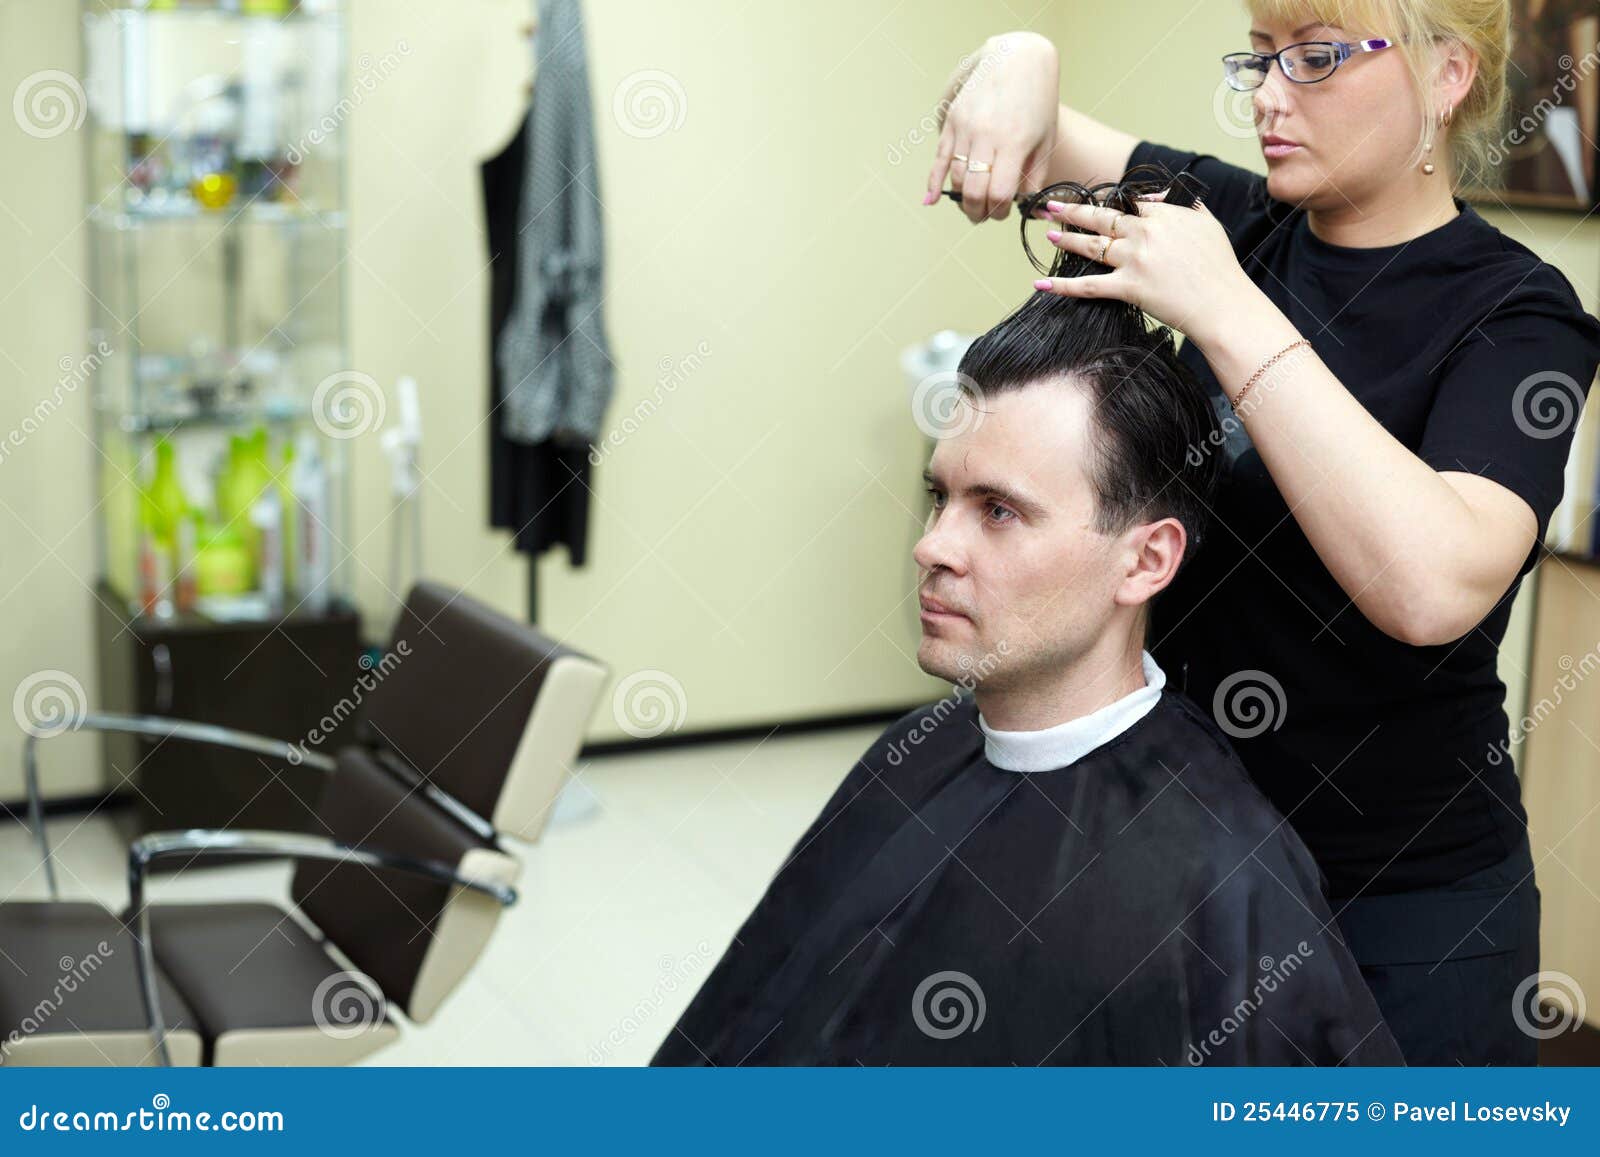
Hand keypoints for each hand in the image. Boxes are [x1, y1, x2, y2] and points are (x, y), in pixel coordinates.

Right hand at [924, 32, 1058, 222]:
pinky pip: (939, 159)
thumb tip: (1020, 204)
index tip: (1004, 211)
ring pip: (957, 178)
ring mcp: (966, 127)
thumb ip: (1034, 175)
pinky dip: (933, 183)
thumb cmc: (1037, 101)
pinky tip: (931, 200)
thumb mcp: (1046, 139)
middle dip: (978, 212)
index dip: (1000, 211)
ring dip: (963, 199)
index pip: (999, 194)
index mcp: (1014, 142)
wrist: (1017, 58)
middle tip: (984, 216)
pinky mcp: (952, 120)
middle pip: (974, 191)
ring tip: (972, 204)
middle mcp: (987, 135)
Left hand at [1031, 191, 1258, 344]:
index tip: (1093, 201)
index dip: (1107, 201)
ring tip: (1049, 234)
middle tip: (1052, 207)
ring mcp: (1134, 260)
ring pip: (1091, 247)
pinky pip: (1088, 286)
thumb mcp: (1206, 222)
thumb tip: (1153, 196)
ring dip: (1066, 240)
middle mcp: (1145, 233)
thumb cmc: (1219, 267)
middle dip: (1073, 211)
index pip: (1127, 202)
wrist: (1224, 304)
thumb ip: (1180, 203)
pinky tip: (1041, 284)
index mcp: (1163, 215)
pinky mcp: (1129, 287)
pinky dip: (1062, 286)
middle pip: (1101, 217)